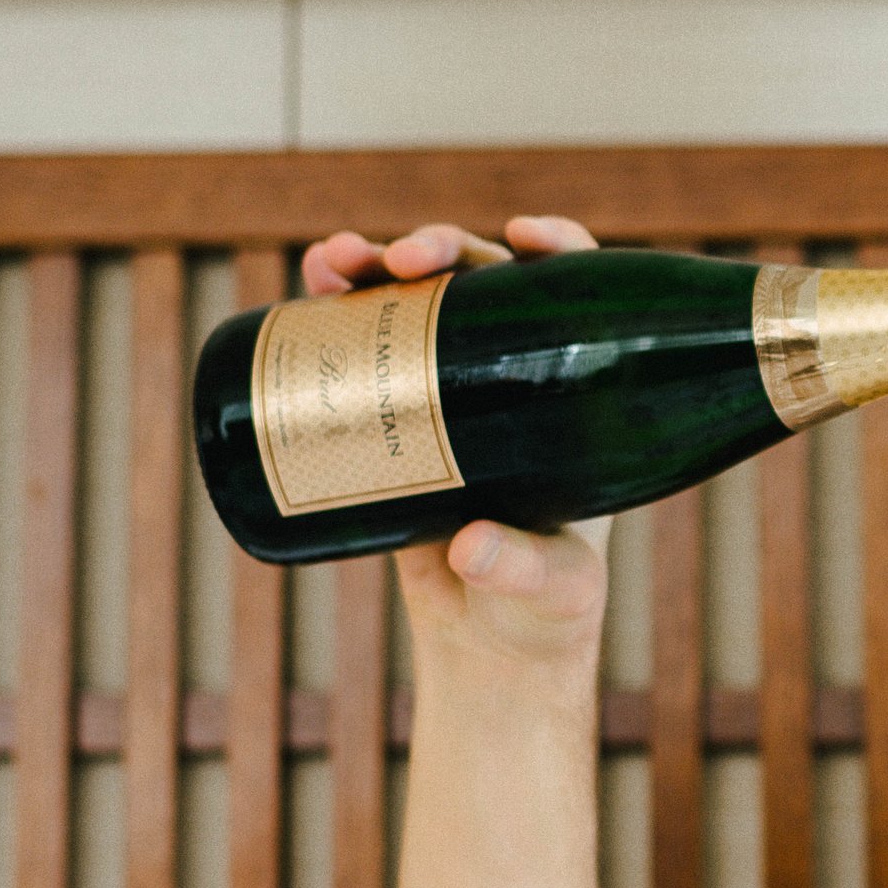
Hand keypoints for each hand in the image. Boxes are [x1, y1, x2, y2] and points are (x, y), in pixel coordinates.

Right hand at [298, 214, 608, 687]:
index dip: (558, 253)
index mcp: (574, 400)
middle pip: (485, 285)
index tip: (525, 238)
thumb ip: (519, 570)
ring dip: (374, 266)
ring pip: (417, 307)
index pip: (575, 302)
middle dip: (442, 251)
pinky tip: (312, 289)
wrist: (488, 649)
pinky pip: (370, 353)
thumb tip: (470, 547)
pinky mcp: (398, 426)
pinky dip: (339, 314)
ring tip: (331, 261)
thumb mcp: (549, 591)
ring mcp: (455, 398)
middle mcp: (519, 383)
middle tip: (404, 260)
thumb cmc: (543, 617)